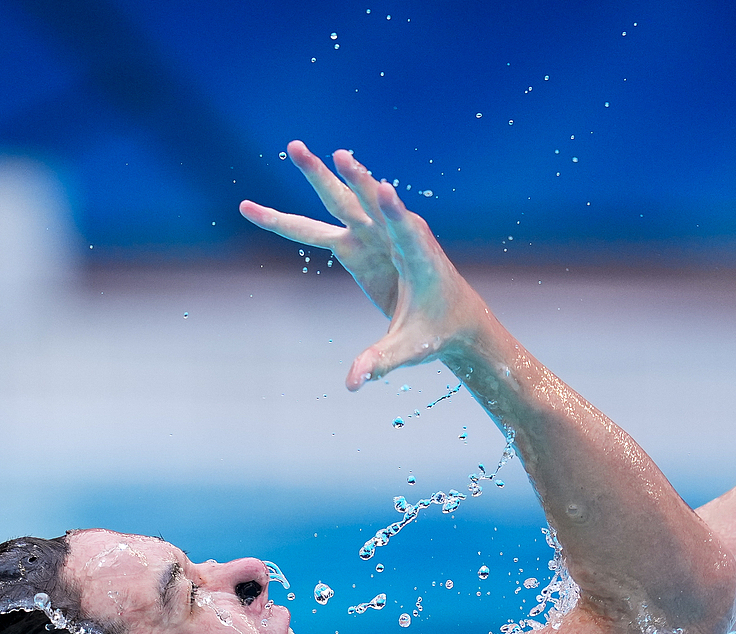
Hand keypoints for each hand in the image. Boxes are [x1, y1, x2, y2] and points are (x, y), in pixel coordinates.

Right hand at [241, 142, 491, 391]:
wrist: (452, 317)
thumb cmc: (437, 331)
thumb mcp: (410, 349)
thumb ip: (380, 362)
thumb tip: (353, 383)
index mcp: (418, 257)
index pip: (406, 229)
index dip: (394, 211)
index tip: (385, 188)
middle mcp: (396, 237)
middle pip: (367, 200)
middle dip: (347, 177)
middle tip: (330, 155)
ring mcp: (376, 236)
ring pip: (343, 201)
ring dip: (320, 176)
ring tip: (295, 147)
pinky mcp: (360, 245)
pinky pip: (324, 228)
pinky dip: (301, 213)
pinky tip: (284, 195)